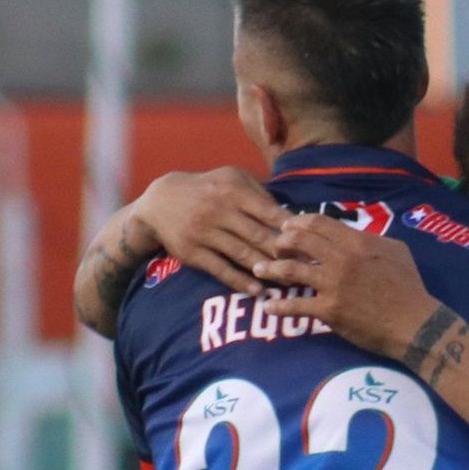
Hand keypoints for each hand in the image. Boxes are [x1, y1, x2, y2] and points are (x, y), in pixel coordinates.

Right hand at [135, 168, 290, 296]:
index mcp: (233, 191)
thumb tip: (290, 215)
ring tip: (288, 283)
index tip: (308, 243)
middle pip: (258, 236)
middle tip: (305, 267)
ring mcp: (204, 233)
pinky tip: (258, 291)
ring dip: (267, 271)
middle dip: (283, 253)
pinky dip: (240, 282)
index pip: (268, 212)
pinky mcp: (192, 252)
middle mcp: (218, 211)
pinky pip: (220, 269)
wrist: (161, 201)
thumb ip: (260, 193)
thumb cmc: (208, 189)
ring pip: (241, 255)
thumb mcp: (231, 178)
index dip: (289, 229)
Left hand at [252, 213, 439, 358]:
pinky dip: (279, 306)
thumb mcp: (396, 251)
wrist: (414, 323)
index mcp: (357, 242)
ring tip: (259, 269)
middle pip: (300, 240)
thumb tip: (357, 233)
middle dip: (280, 241)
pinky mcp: (329, 311)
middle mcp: (342, 259)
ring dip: (270, 268)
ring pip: (291, 270)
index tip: (287, 226)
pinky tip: (268, 307)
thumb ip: (372, 239)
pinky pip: (296, 306)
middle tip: (272, 246)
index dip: (297, 222)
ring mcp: (333, 285)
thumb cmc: (409, 287)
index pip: (318, 223)